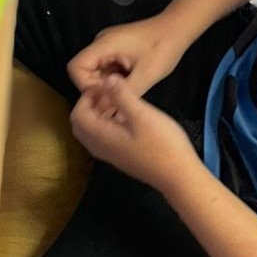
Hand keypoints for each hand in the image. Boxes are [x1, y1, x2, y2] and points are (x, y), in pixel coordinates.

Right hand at [67, 15, 186, 98]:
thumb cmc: (163, 49)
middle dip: (98, 87)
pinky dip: (114, 79)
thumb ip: (122, 94)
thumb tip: (103, 112)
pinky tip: (130, 83)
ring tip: (127, 90)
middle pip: (84, 71)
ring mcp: (108, 44)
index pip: (76, 67)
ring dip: (107, 84)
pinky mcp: (116, 48)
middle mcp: (101, 42)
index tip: (104, 96)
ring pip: (96, 71)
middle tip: (116, 98)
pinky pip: (106, 67)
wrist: (178, 29)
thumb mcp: (145, 76)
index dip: (85, 86)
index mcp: (104, 44)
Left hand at [70, 74, 196, 189]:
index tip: (105, 85)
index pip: (78, 115)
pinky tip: (128, 116)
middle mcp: (101, 148)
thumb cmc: (162, 144)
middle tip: (109, 91)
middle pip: (81, 125)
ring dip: (99, 114)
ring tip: (118, 100)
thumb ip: (122, 96)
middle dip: (89, 105)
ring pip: (93, 132)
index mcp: (102, 137)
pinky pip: (104, 137)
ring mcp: (112, 155)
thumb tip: (106, 80)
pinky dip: (107, 123)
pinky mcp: (122, 157)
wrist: (178, 176)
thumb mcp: (143, 115)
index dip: (87, 97)